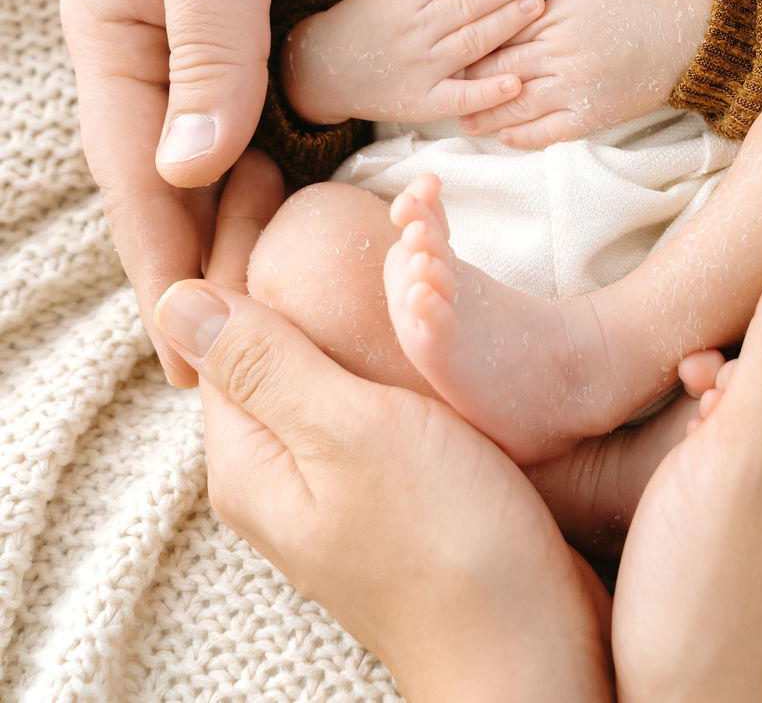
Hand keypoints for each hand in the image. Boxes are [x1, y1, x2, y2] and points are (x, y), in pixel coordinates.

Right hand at [60, 0, 351, 384]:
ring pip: (219, 128)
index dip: (171, 265)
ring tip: (287, 277)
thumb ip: (208, 49)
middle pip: (177, 170)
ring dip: (247, 200)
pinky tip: (313, 164)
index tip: (195, 356)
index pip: (143, 176)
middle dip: (209, 250)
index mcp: (120, 26)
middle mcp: (152, 26)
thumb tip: (189, 170)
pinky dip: (281, 128)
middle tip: (258, 339)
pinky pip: (262, 74)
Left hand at [156, 152, 614, 702]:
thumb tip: (175, 297)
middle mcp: (278, 471)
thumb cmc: (448, 540)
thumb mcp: (350, 436)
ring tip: (355, 219)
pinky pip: (355, 385)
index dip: (232, 243)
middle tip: (296, 177)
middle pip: (258, 340)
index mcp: (251, 457)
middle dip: (271, 257)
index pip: (218, 327)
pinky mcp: (385, 486)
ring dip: (325, 287)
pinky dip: (367, 326)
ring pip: (309, 360)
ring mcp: (332, 482)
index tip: (256, 169)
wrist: (529, 649)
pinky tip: (400, 297)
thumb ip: (267, 365)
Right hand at [281, 0, 547, 124]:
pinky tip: (516, 82)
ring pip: (470, 42)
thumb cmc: (366, 22)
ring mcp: (417, 68)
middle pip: (468, 3)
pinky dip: (488, 92)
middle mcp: (412, 30)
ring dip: (507, 23)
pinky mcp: (420, 103)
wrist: (321, 70)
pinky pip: (459, 97)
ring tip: (538, 7)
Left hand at [460, 0, 710, 147]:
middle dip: (468, 79)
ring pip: (517, 104)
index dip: (471, 41)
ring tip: (462, 120)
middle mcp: (561, 54)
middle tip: (438, 86)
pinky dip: (523, 136)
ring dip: (486, 114)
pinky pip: (549, 131)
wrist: (686, 34)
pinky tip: (503, 136)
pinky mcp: (592, 116)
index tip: (446, 46)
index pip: (500, 30)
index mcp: (556, 16)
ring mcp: (575, 88)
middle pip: (501, 69)